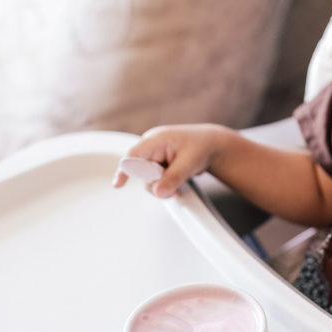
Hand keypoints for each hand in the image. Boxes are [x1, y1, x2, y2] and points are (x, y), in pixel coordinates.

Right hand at [112, 124, 232, 197]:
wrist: (212, 146)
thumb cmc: (202, 147)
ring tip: (179, 185)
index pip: (133, 155)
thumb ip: (173, 178)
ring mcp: (153, 155)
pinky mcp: (157, 164)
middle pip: (141, 171)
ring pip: (147, 178)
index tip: (119, 184)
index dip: (125, 170)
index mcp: (156, 139)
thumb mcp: (189, 163)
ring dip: (162, 186)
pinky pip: (154, 179)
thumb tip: (158, 192)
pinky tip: (176, 185)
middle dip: (156, 183)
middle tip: (175, 186)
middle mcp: (151, 146)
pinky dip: (164, 185)